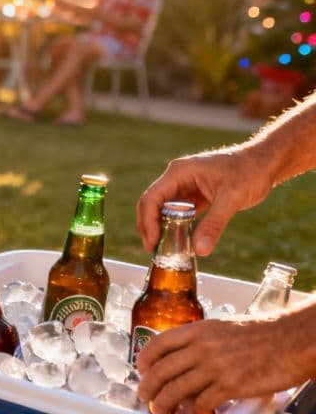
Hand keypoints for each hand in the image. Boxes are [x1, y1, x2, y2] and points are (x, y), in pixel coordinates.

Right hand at [136, 147, 271, 254]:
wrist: (265, 163)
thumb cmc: (249, 172)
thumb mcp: (231, 198)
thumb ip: (214, 223)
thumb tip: (200, 250)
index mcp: (179, 173)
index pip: (152, 198)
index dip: (148, 221)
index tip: (152, 242)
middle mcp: (177, 178)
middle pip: (153, 204)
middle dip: (150, 226)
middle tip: (153, 249)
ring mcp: (185, 186)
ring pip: (164, 209)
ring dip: (161, 227)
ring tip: (162, 247)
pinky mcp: (195, 194)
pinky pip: (179, 212)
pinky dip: (176, 226)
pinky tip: (178, 239)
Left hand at [136, 316, 307, 413]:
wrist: (292, 340)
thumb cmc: (263, 333)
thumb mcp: (223, 327)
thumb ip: (202, 340)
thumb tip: (184, 358)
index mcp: (198, 330)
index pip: (159, 343)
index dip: (145, 359)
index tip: (141, 369)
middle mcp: (202, 348)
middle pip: (162, 370)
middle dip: (148, 386)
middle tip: (144, 396)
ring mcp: (215, 367)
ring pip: (176, 389)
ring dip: (164, 403)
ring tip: (160, 410)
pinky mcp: (230, 386)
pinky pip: (201, 403)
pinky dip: (193, 412)